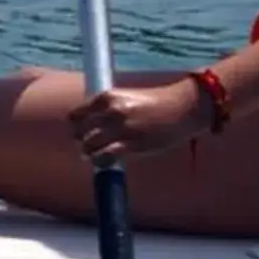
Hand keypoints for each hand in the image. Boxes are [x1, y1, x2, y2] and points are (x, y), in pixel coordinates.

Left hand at [68, 77, 208, 162]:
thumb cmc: (157, 104)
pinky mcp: (131, 143)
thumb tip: (91, 127)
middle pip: (79, 132)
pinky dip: (101, 162)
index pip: (75, 114)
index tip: (85, 133)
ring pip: (88, 146)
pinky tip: (108, 162)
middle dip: (82, 141)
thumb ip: (108, 110)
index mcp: (107, 96)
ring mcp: (120, 128)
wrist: (183, 107)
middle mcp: (110, 110)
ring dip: (90, 154)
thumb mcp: (127, 98)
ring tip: (100, 156)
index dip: (77, 127)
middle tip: (92, 147)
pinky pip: (104, 157)